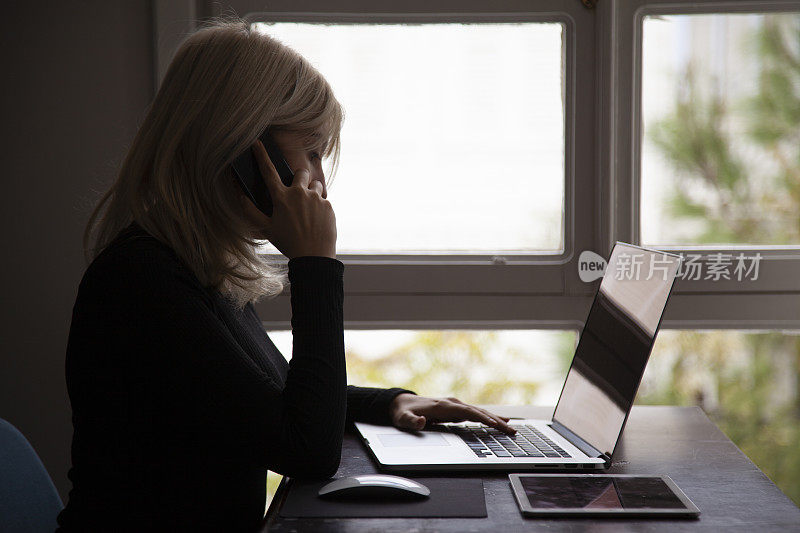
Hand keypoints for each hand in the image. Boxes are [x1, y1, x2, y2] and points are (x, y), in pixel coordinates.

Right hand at [245, 140, 335, 258]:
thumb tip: (239, 195)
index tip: (257, 143)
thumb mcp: (265, 228)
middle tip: (297, 193)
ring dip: (311, 192)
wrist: (313, 257)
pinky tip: (316, 220)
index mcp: (282, 198)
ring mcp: (316, 198)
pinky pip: (323, 200)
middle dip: (299, 178)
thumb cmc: (288, 243)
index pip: (268, 171)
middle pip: (300, 172)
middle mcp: (300, 193)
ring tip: (307, 210)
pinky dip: (319, 207)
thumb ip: (250, 211)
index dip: (261, 155)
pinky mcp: (328, 205)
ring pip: (315, 185)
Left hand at [388, 393, 515, 434]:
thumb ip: (411, 422)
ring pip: (479, 412)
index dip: (481, 418)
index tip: (494, 424)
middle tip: (511, 430)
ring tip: (511, 427)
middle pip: (478, 411)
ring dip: (495, 419)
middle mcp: (451, 403)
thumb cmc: (403, 412)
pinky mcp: (455, 410)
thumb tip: (421, 421)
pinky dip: (488, 418)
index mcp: (442, 406)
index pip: (466, 412)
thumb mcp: (403, 419)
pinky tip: (498, 422)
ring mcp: (454, 406)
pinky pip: (475, 414)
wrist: (401, 403)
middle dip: (495, 420)